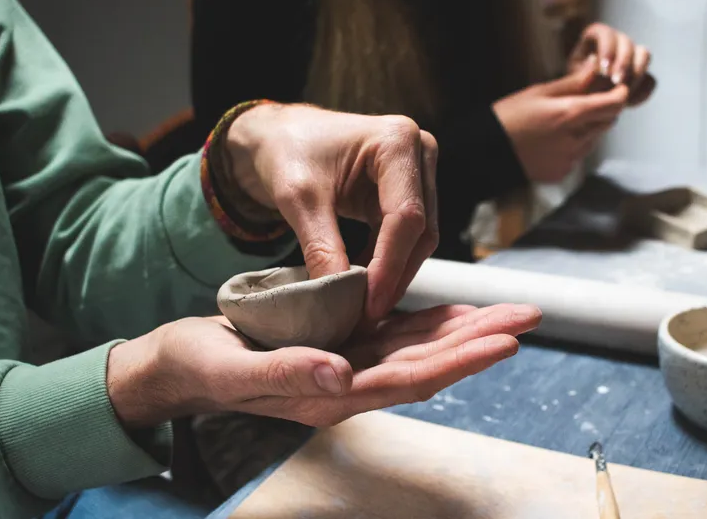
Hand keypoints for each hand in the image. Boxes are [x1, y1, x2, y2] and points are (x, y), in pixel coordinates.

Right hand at [107, 304, 540, 427]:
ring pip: (417, 349)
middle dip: (479, 342)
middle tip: (529, 316)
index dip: (458, 360)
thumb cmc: (198, 368)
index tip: (504, 340)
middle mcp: (346, 384)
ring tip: (507, 311)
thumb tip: (340, 373)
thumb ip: (284, 373)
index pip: (408, 379)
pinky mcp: (336, 346)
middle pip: (427, 364)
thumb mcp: (232, 369)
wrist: (177, 366)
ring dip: (463, 331)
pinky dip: (426, 322)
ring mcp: (344, 366)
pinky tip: (451, 312)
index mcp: (328, 395)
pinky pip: (391, 335)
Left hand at [224, 103, 438, 318]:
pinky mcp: (409, 192)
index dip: (389, 265)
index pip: (405, 216)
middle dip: (394, 276)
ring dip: (393, 274)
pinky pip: (406, 237)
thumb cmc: (287, 151)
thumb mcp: (298, 199)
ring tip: (362, 307)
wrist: (280, 135)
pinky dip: (386, 263)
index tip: (369, 305)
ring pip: (418, 239)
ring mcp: (419, 172)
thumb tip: (340, 301)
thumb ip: (321, 247)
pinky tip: (363, 286)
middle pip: (420, 230)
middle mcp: (420, 152)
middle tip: (366, 316)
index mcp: (397, 140)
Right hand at [493, 58, 628, 182]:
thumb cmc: (507, 117)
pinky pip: (578, 155)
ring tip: (563, 122)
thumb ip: (573, 82)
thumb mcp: (538, 92)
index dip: (619, 93)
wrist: (485, 152)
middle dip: (603, 110)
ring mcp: (570, 159)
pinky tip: (552, 140)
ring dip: (589, 128)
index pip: (614, 104)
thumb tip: (596, 68)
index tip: (615, 87)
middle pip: (608, 121)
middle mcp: (575, 140)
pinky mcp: (562, 172)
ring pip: (594, 139)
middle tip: (585, 101)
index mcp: (570, 115)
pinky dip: (574, 145)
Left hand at [567, 22, 655, 105]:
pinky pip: (650, 79)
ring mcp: (631, 55)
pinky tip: (629, 103)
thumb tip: (596, 64)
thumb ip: (583, 72)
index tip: (603, 69)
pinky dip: (643, 91)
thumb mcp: (572, 77)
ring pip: (644, 55)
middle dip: (624, 63)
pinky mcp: (640, 73)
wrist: (581, 101)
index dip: (607, 49)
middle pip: (627, 42)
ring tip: (624, 92)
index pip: (605, 33)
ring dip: (637, 73)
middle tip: (615, 82)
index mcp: (595, 36)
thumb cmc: (571, 86)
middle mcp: (616, 41)